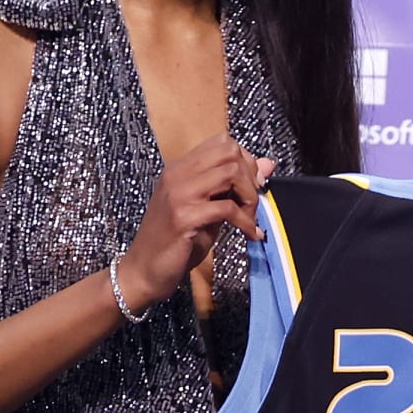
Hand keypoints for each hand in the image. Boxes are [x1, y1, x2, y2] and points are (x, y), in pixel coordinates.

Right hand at [120, 135, 275, 310]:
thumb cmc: (174, 242)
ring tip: (249, 218)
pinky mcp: (183, 216)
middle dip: (250, 176)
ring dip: (249, 197)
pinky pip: (227, 208)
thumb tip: (268, 165)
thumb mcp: (208, 209)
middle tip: (252, 203)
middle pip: (228, 152)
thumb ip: (233, 187)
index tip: (254, 184)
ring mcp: (178, 194)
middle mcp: (177, 175)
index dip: (246, 160)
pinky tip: (250, 234)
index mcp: (179, 169)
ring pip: (230, 173)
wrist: (144, 271)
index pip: (222, 142)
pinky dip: (246, 222)